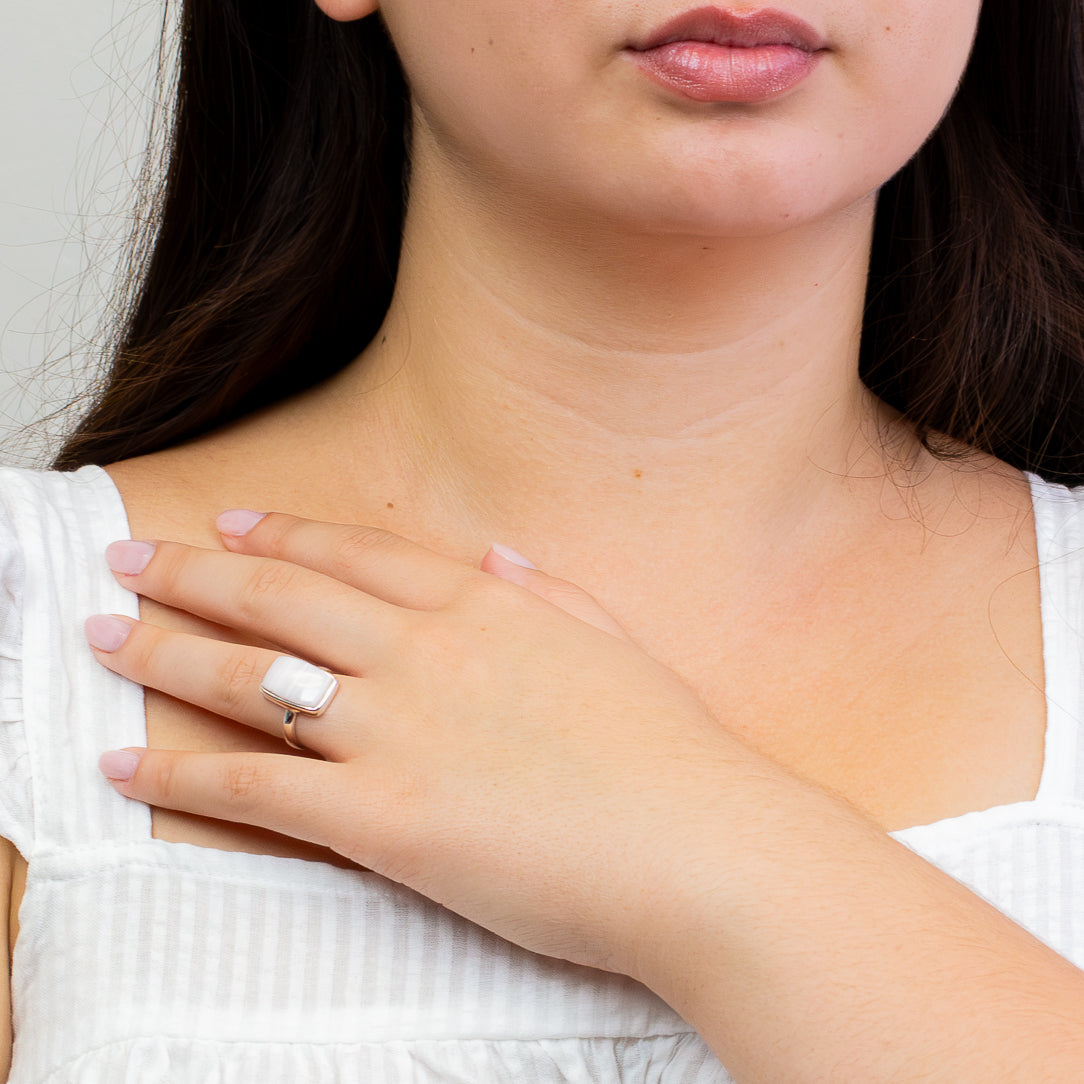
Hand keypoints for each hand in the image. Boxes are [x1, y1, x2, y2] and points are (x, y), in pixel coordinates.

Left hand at [87, 512, 733, 977]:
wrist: (696, 843)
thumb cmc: (666, 749)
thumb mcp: (609, 641)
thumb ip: (545, 590)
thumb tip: (497, 553)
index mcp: (480, 606)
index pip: (353, 555)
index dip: (280, 537)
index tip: (226, 527)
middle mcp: (423, 652)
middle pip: (278, 599)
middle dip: (192, 573)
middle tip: (128, 560)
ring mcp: (395, 730)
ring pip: (248, 678)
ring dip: (163, 654)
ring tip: (103, 637)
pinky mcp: (379, 818)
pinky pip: (256, 790)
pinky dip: (183, 776)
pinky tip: (130, 767)